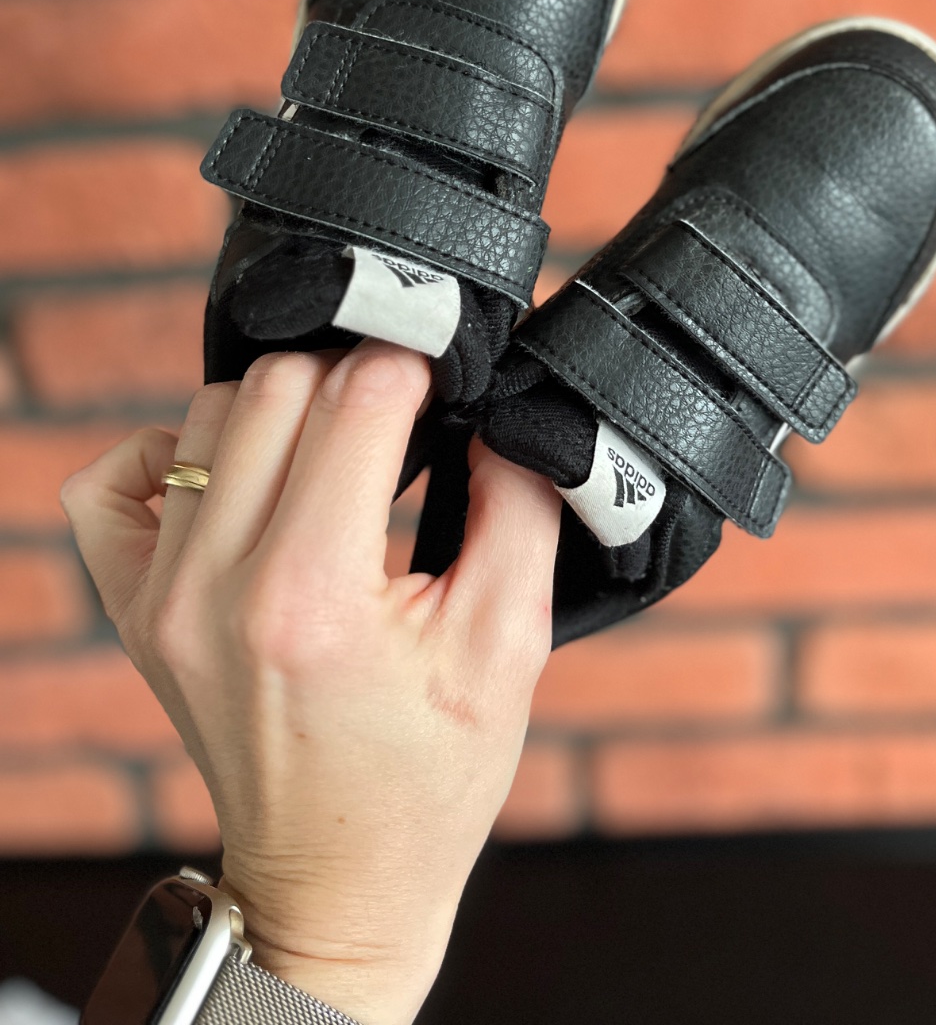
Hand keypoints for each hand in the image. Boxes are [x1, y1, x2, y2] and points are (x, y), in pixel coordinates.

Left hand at [61, 342, 560, 1024]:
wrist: (340, 880)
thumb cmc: (429, 777)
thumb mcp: (511, 643)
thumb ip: (516, 508)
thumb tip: (500, 412)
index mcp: (314, 596)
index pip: (357, 398)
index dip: (416, 362)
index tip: (448, 370)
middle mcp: (217, 586)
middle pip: (275, 386)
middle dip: (353, 373)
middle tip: (404, 408)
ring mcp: (161, 597)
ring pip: (207, 413)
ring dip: (280, 405)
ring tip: (338, 447)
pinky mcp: (134, 609)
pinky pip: (112, 480)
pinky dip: (173, 449)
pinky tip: (240, 472)